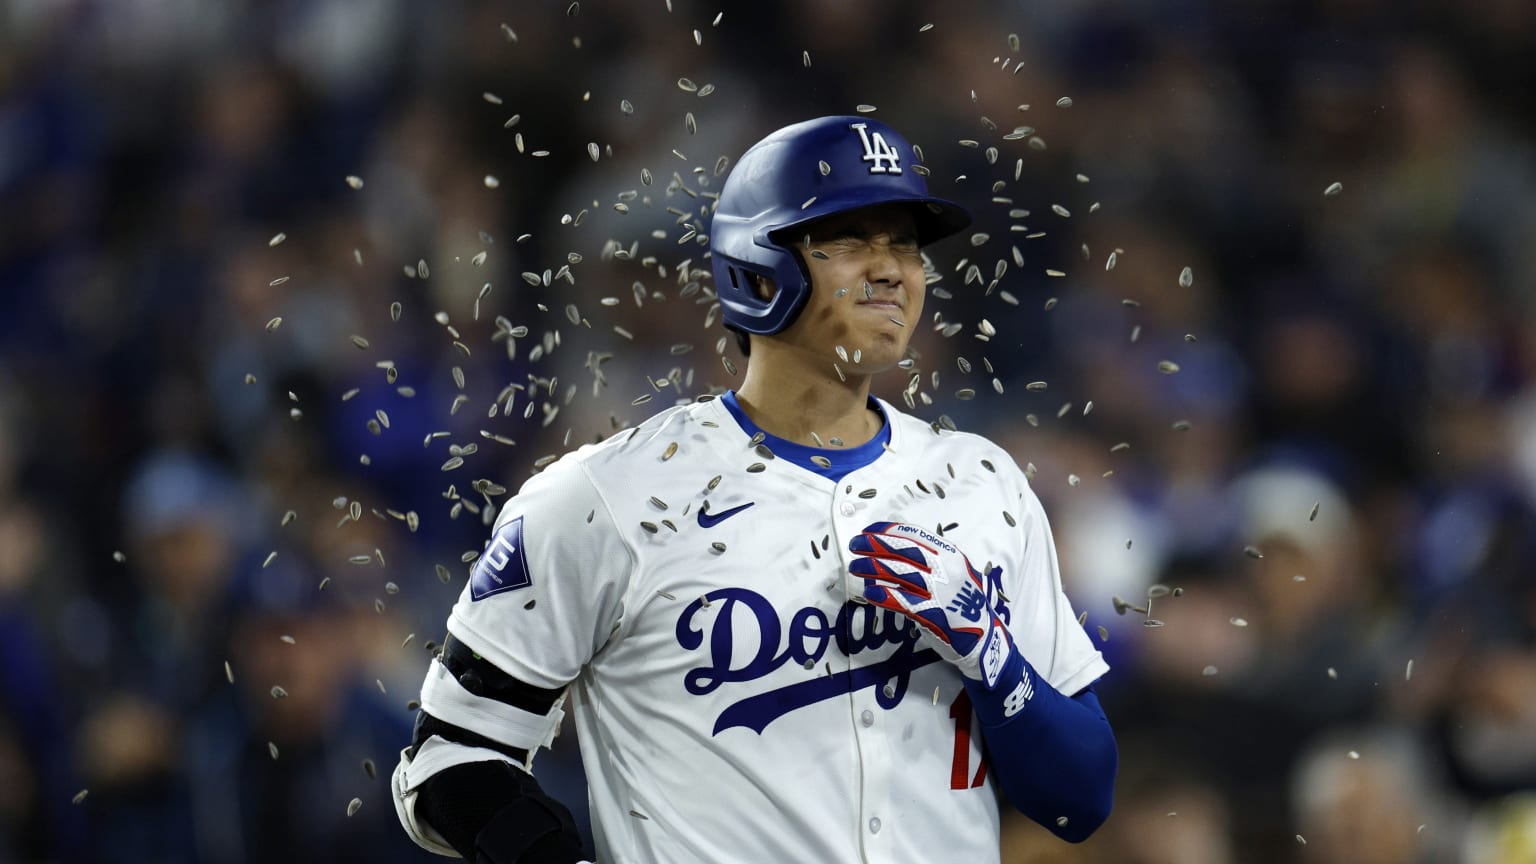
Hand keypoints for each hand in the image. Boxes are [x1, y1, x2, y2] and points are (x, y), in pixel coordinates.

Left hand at [847, 521, 1012, 687]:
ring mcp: (941, 591)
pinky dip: (886, 595)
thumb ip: (929, 556)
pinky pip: (905, 602)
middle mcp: (946, 569)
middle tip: (854, 545)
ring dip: (874, 567)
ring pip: (901, 573)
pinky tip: (871, 592)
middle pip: (905, 550)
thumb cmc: (963, 602)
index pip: (915, 535)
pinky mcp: (934, 614)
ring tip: (855, 566)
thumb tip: (895, 537)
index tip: (868, 531)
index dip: (888, 531)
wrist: (985, 637)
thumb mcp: (953, 571)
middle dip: (876, 544)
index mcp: (950, 555)